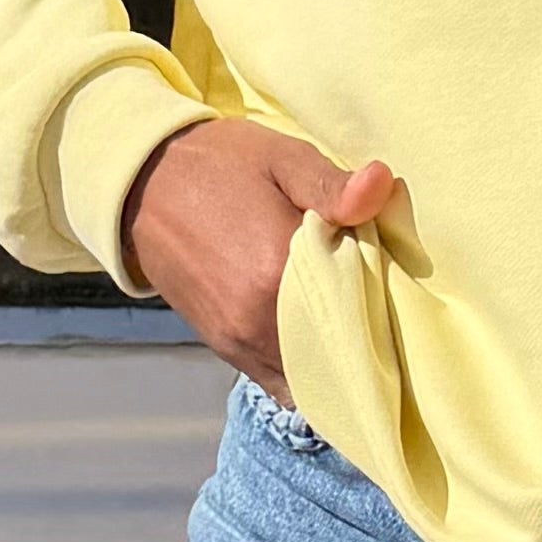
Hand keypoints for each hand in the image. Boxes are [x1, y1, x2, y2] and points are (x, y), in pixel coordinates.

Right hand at [122, 119, 398, 397]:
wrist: (144, 185)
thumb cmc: (220, 165)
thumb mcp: (281, 157)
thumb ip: (331, 182)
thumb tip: (383, 185)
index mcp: (278, 271)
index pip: (363, 306)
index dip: (388, 295)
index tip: (397, 275)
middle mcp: (259, 322)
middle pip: (341, 349)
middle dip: (368, 332)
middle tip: (380, 296)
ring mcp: (241, 344)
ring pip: (315, 376)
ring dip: (339, 357)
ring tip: (353, 316)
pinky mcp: (227, 351)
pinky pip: (285, 384)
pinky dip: (310, 373)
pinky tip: (323, 341)